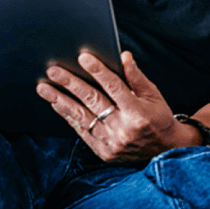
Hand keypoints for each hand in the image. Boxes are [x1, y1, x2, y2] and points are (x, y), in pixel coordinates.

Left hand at [36, 50, 192, 163]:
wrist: (165, 152)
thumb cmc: (159, 119)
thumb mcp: (153, 96)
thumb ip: (136, 77)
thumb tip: (123, 56)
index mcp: (138, 113)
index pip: (114, 87)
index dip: (98, 71)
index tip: (82, 57)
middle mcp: (123, 129)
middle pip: (93, 101)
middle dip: (70, 84)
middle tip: (53, 71)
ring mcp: (112, 143)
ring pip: (81, 117)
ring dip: (60, 100)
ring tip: (44, 88)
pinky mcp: (103, 152)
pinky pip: (81, 131)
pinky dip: (68, 116)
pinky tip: (56, 103)